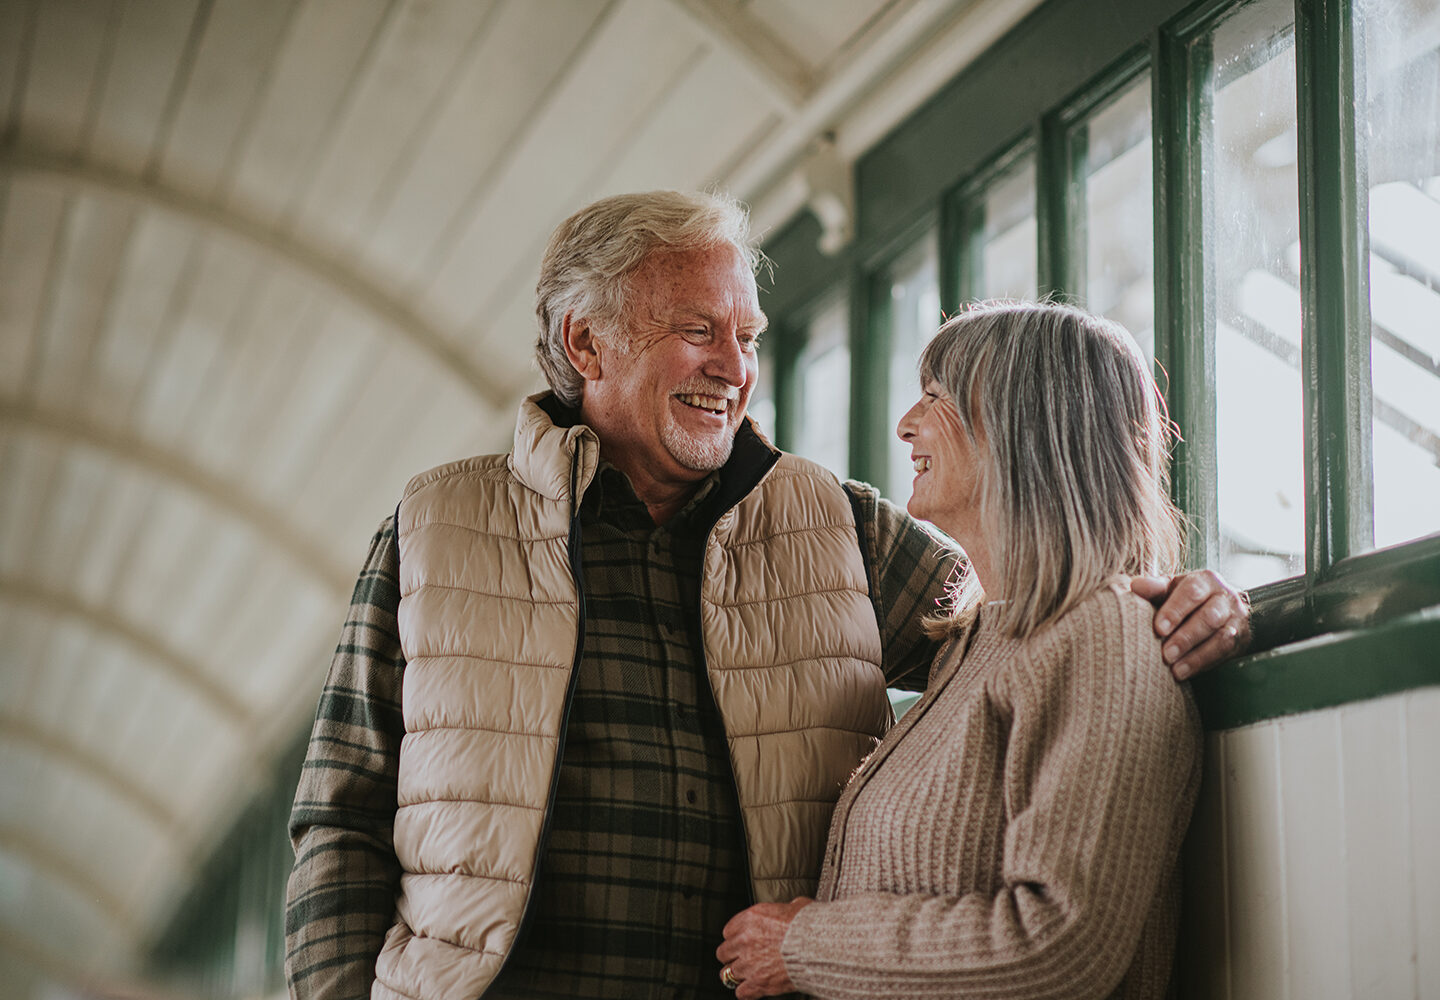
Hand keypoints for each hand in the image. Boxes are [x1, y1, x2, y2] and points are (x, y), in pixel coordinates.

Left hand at [716, 898, 813, 998]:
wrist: (819, 948)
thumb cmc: (811, 926)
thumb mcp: (796, 906)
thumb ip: (784, 910)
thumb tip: (790, 909)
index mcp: (751, 918)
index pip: (728, 931)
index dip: (736, 937)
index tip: (741, 941)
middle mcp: (745, 940)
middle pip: (723, 952)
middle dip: (732, 956)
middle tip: (742, 958)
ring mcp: (749, 963)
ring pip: (727, 973)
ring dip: (737, 974)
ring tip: (745, 975)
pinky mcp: (758, 983)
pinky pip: (740, 992)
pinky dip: (746, 992)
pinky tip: (753, 989)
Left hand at [1131, 571, 1249, 679]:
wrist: (1220, 607)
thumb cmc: (1186, 598)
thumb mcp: (1171, 589)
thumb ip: (1155, 588)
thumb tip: (1135, 586)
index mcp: (1206, 580)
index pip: (1192, 592)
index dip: (1175, 610)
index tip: (1159, 629)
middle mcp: (1226, 597)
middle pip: (1209, 617)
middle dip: (1186, 637)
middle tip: (1166, 654)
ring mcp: (1236, 619)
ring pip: (1221, 638)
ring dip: (1197, 655)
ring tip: (1175, 669)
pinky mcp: (1240, 639)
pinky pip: (1226, 653)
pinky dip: (1204, 663)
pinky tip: (1186, 672)